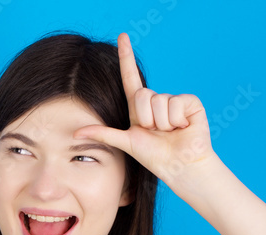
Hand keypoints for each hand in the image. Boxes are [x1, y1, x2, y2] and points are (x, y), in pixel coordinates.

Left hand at [72, 33, 215, 185]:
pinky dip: (176, 120)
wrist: (180, 166)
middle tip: (156, 132)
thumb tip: (75, 133)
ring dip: (162, 123)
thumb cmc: (155, 157)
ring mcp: (174, 100)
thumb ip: (103, 134)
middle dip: (146, 118)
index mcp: (140, 108)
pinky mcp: (190, 102)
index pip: (130, 77)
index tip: (122, 36)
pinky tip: (183, 128)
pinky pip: (175, 103)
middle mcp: (156, 101)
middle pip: (142, 95)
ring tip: (170, 132)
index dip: (126, 57)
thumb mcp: (126, 143)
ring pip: (158, 101)